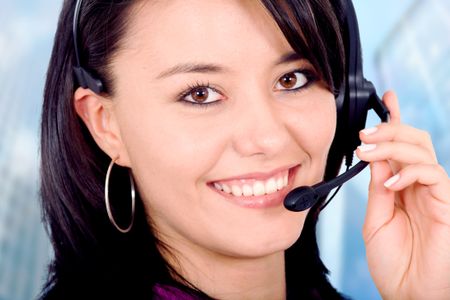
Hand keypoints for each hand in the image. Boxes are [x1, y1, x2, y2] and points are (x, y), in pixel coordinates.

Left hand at [356, 91, 449, 299]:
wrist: (407, 294)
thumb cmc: (393, 262)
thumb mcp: (376, 219)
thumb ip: (377, 188)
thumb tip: (374, 156)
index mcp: (401, 186)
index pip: (400, 146)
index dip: (395, 119)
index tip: (386, 97)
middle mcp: (419, 185)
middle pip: (413, 139)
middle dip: (389, 128)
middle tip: (363, 134)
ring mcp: (435, 193)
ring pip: (422, 150)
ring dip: (392, 144)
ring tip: (367, 150)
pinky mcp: (447, 203)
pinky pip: (433, 173)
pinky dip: (409, 172)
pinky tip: (390, 183)